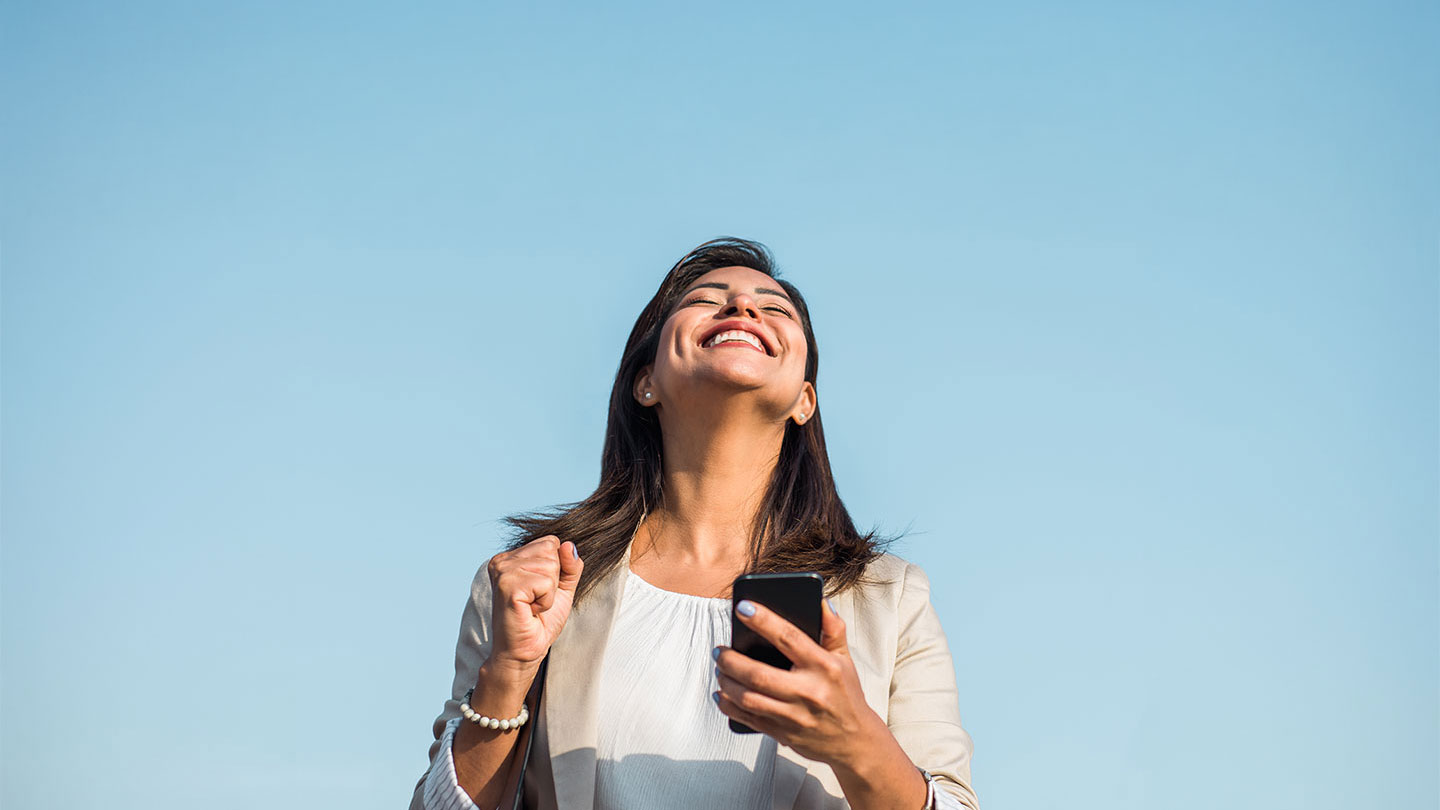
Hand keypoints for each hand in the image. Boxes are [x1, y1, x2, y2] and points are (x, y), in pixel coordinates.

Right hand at [485, 535, 583, 680]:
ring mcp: (502, 572)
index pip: (550, 541)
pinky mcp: (507, 587)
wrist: (526, 651)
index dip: (556, 569)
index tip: (541, 590)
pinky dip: (545, 601)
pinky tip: (530, 611)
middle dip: (553, 579)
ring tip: (533, 606)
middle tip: (536, 600)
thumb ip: (569, 565)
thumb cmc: (540, 621)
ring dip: (549, 592)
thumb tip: (569, 544)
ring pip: (550, 565)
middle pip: (551, 550)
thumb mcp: (562, 588)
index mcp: (511, 557)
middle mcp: (502, 560)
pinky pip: (545, 583)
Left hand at [712, 598, 885, 768]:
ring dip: (726, 682)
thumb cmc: (846, 695)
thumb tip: (819, 601)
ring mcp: (794, 716)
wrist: (854, 741)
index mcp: (823, 667)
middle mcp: (808, 691)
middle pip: (759, 674)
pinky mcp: (783, 733)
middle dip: (731, 660)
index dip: (763, 621)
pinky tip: (721, 694)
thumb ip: (832, 628)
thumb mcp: (844, 659)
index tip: (742, 607)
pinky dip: (728, 706)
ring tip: (720, 669)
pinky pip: (748, 719)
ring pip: (748, 698)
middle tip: (720, 649)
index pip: (788, 637)